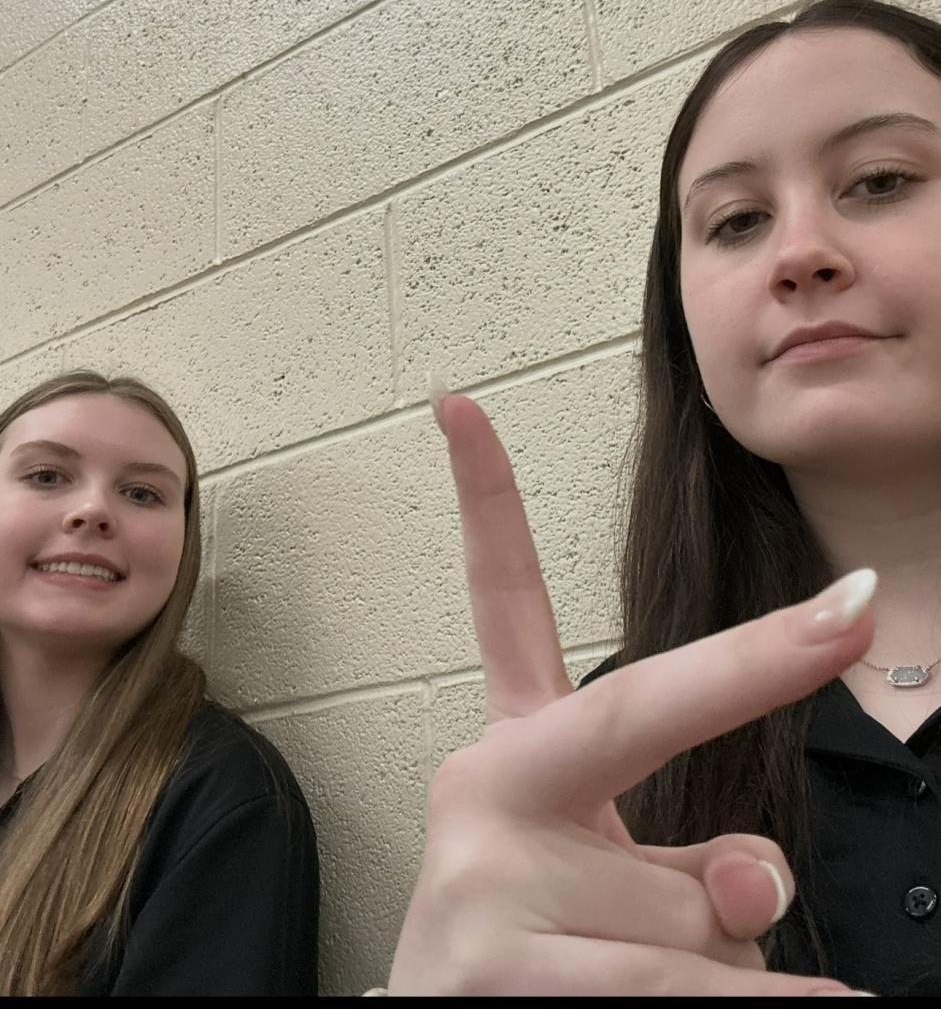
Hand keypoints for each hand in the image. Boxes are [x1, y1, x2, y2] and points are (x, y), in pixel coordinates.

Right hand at [387, 393, 876, 995]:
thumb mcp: (622, 888)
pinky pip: (682, 987)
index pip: (499, 607)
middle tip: (852, 609)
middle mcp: (483, 794)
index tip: (462, 406)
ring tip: (650, 988)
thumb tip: (759, 877)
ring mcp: (479, 884)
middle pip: (631, 709)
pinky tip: (795, 1008)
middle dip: (749, 663)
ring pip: (691, 906)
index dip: (482, 503)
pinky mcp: (494, 976)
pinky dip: (756, 1008)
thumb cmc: (540, 957)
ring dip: (725, 964)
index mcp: (514, 757)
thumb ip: (695, 863)